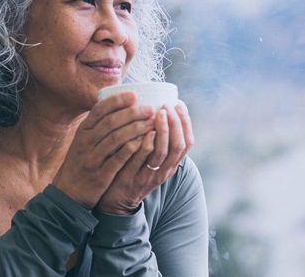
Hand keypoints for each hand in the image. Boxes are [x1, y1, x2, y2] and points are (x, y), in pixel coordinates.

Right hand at [52, 92, 154, 208]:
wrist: (69, 192)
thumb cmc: (83, 161)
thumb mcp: (84, 140)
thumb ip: (99, 124)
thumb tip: (120, 103)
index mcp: (84, 130)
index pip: (100, 110)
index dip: (117, 101)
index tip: (135, 95)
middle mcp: (86, 142)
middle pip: (110, 122)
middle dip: (132, 113)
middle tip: (150, 108)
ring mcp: (92, 158)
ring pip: (115, 139)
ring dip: (135, 129)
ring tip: (152, 123)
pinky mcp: (100, 174)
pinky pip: (117, 159)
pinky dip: (130, 149)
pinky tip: (143, 142)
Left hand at [96, 100, 194, 214]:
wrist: (116, 200)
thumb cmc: (135, 170)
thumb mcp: (152, 159)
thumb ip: (157, 140)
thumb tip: (159, 108)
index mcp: (171, 164)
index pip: (187, 142)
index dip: (185, 123)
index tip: (179, 104)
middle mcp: (164, 170)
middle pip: (178, 145)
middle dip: (175, 123)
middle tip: (167, 106)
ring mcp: (149, 175)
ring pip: (162, 152)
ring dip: (163, 131)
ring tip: (159, 113)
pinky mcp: (132, 178)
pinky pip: (141, 161)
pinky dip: (146, 145)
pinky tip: (145, 132)